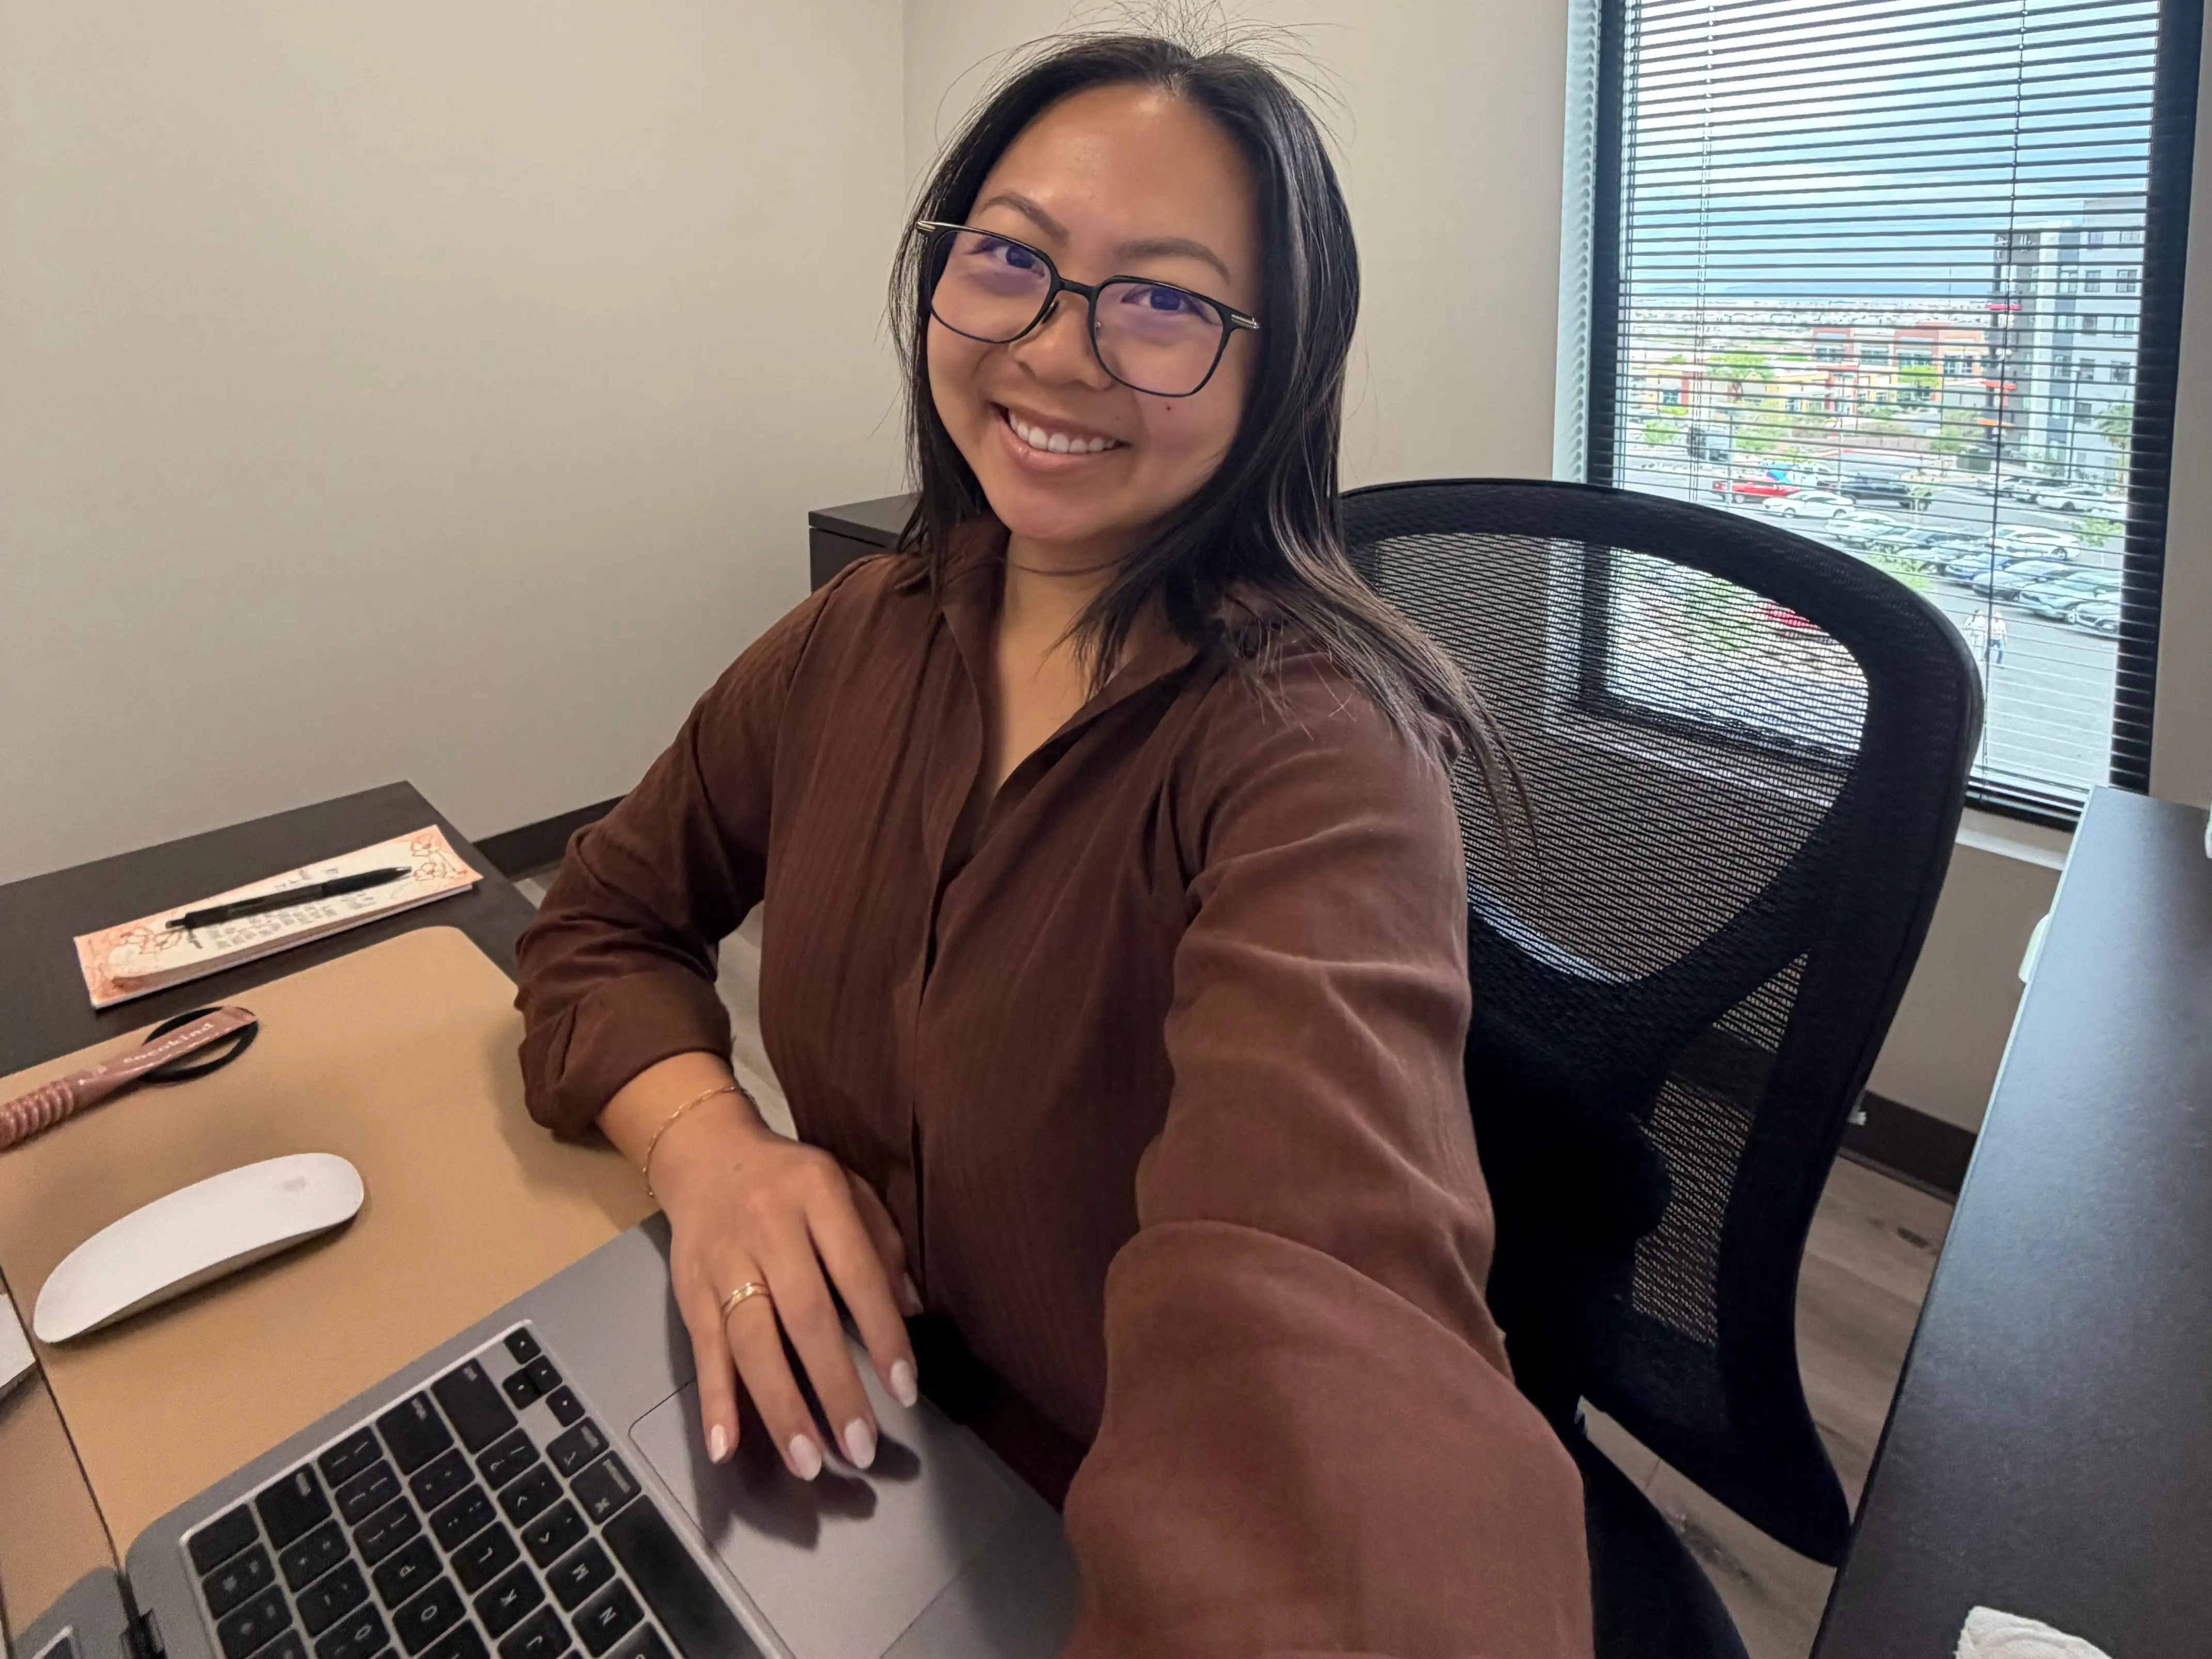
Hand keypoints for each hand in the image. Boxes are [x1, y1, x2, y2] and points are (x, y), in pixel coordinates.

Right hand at [623, 1076, 920, 1479]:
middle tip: (861, 1447)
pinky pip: (703, 1352)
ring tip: (808, 1462)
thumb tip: (913, 1310)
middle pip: (803, 1316)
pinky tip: (725, 1447)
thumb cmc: (792, 1180)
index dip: (882, 1333)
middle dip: (834, 1387)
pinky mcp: (689, 1290)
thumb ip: (882, 1245)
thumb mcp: (848, 1189)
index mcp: (818, 1196)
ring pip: (751, 1342)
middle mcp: (768, 1229)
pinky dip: (713, 1403)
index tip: (904, 1389)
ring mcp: (724, 1262)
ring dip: (779, 1407)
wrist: (706, 1154)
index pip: (857, 1273)